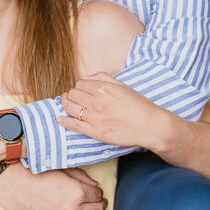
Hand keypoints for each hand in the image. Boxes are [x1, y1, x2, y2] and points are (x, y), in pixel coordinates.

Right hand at [0, 166, 107, 209]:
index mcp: (77, 191)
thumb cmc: (35, 173)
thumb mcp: (61, 169)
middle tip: (101, 204)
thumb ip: (82, 177)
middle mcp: (73, 209)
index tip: (97, 192)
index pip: (98, 194)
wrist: (12, 184)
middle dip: (101, 206)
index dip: (99, 193)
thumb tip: (96, 186)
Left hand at [59, 72, 173, 149]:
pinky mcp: (96, 132)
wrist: (149, 125)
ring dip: (65, 104)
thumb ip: (103, 78)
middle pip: (73, 94)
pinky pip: (75, 125)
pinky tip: (60, 119)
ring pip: (71, 108)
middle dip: (70, 94)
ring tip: (64, 103)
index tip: (79, 89)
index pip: (80, 83)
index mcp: (104, 88)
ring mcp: (96, 118)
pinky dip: (64, 121)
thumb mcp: (122, 85)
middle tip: (70, 96)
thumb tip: (85, 77)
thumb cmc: (138, 104)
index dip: (78, 86)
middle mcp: (98, 102)